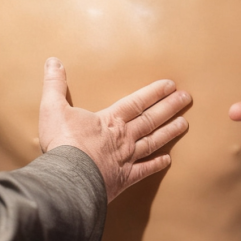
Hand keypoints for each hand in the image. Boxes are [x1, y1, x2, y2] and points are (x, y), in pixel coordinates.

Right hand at [38, 59, 189, 201]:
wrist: (68, 178)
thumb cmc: (62, 142)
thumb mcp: (53, 107)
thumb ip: (55, 84)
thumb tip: (53, 62)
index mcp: (110, 120)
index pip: (136, 102)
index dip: (154, 92)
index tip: (171, 85)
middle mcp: (123, 137)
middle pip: (151, 120)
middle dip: (169, 108)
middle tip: (187, 99)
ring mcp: (126, 159)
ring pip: (153, 142)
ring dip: (169, 132)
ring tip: (184, 124)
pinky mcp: (124, 179)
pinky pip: (144, 170)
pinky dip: (156, 165)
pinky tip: (167, 160)